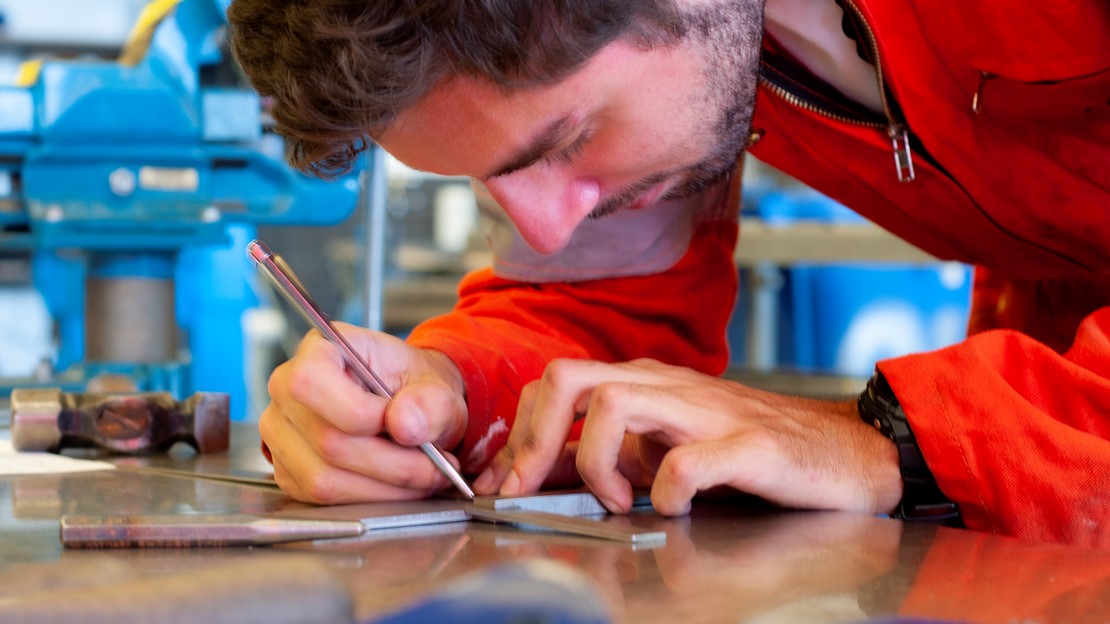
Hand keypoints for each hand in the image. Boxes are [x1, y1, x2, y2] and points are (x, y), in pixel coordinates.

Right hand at [260, 322, 467, 503]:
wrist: (410, 409)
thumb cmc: (415, 388)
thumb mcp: (437, 385)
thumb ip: (430, 401)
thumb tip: (405, 425)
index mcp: (319, 349)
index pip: (312, 384)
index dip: (361, 414)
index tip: (404, 425)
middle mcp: (287, 389)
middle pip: (328, 441)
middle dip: (392, 463)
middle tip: (436, 466)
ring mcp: (280, 433)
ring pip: (325, 478)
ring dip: (384, 487)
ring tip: (423, 476)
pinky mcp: (288, 470)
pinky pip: (322, 499)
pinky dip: (369, 498)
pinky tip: (398, 486)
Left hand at [473, 358, 901, 515]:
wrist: (848, 450)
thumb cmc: (758, 450)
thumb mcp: (673, 446)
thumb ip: (619, 452)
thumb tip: (551, 473)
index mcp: (647, 385)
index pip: (558, 385)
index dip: (519, 435)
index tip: (503, 483)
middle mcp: (669, 388)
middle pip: (569, 377)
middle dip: (531, 438)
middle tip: (528, 489)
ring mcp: (708, 411)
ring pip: (615, 402)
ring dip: (594, 460)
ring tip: (615, 501)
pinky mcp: (749, 444)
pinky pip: (687, 461)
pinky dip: (666, 492)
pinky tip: (673, 509)